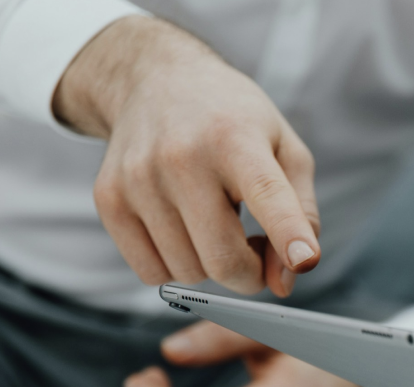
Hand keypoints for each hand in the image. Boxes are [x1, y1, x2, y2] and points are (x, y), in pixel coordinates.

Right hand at [56, 16, 319, 295]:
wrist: (156, 80)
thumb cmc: (231, 120)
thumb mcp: (285, 148)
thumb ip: (301, 214)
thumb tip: (287, 278)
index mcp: (236, 138)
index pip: (265, 193)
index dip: (287, 232)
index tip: (304, 260)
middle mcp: (183, 157)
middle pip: (222, 259)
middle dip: (250, 274)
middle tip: (256, 251)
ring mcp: (139, 179)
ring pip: (187, 272)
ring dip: (210, 266)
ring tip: (215, 223)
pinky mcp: (109, 199)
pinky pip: (151, 272)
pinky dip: (174, 265)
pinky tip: (183, 229)